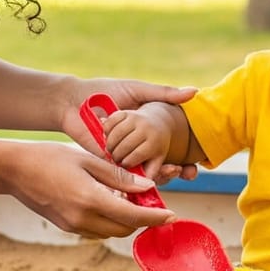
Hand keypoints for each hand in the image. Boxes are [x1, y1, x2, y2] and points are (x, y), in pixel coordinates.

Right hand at [7, 141, 175, 239]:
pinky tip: (109, 201)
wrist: (14, 170)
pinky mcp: (67, 227)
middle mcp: (82, 219)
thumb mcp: (88, 160)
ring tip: (129, 199)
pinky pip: (97, 229)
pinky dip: (109, 221)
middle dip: (142, 219)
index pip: (132, 217)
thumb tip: (147, 188)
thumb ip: (119, 176)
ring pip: (111, 232)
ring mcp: (73, 226)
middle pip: (125, 229)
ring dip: (125, 221)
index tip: (171, 215)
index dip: (155, 218)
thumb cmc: (50, 157)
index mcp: (90, 199)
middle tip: (150, 201)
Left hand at [64, 77, 198, 180]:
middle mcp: (133, 147)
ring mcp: (120, 156)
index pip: (166, 154)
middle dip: (173, 172)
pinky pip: (125, 177)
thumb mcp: (138, 90)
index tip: (192, 169)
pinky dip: (141, 180)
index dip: (182, 165)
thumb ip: (164, 94)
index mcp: (142, 134)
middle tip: (185, 171)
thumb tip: (195, 91)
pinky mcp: (106, 163)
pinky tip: (154, 178)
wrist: (73, 99)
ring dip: (162, 176)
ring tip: (175, 170)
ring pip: (145, 176)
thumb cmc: (104, 90)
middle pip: (158, 169)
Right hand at [103, 108, 172, 178]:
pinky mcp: (125, 112)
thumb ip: (149, 173)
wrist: (157, 123)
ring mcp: (135, 118)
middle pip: (123, 146)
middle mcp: (146, 127)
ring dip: (110, 145)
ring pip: (115, 135)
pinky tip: (109, 139)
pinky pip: (109, 123)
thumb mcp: (155, 161)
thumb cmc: (155, 147)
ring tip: (112, 152)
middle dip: (117, 156)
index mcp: (155, 141)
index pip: (135, 156)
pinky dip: (106, 132)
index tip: (124, 167)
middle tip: (115, 161)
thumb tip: (144, 186)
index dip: (126, 164)